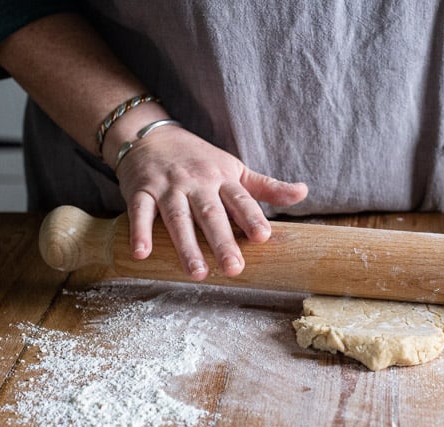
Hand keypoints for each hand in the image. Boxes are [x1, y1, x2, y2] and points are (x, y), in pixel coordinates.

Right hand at [115, 125, 307, 279]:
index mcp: (223, 179)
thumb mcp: (235, 169)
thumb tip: (304, 192)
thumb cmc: (200, 160)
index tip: (263, 237)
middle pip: (211, 214)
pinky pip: (139, 212)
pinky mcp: (141, 190)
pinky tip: (142, 254)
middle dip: (222, 242)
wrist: (150, 135)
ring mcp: (168, 187)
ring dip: (186, 246)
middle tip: (234, 269)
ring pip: (178, 218)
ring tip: (197, 273)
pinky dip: (139, 232)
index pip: (240, 200)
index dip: (252, 217)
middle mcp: (197, 183)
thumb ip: (267, 187)